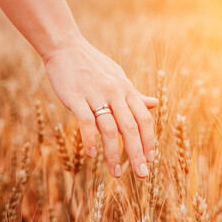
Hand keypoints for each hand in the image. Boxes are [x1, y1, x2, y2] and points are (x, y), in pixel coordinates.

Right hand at [44, 35, 157, 177]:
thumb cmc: (93, 65)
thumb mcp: (119, 77)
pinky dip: (90, 139)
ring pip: (109, 128)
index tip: (151, 158)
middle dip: (138, 153)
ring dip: (113, 153)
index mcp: (125, 89)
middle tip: (142, 174)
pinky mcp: (75, 97)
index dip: (149, 139)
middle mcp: (114, 93)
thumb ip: (135, 94)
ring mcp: (95, 94)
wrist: (66, 46)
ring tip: (116, 173)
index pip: (144, 118)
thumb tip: (155, 103)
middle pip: (131, 127)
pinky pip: (85, 121)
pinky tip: (92, 155)